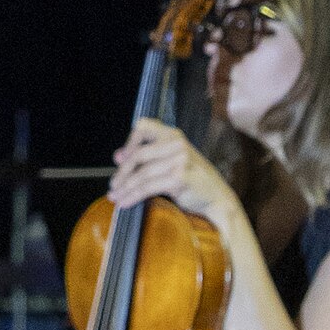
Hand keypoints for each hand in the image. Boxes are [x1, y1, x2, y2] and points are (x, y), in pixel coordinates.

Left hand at [108, 121, 233, 229]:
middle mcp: (177, 143)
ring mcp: (179, 160)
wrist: (216, 198)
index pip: (144, 126)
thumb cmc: (192, 180)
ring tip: (115, 197)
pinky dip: (133, 196)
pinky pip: (148, 187)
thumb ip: (148, 156)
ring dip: (124, 188)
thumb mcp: (170, 161)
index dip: (129, 142)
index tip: (120, 159)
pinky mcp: (180, 178)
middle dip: (122, 172)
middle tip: (113, 186)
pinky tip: (125, 203)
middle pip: (138, 154)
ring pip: (141, 174)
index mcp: (173, 134)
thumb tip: (117, 156)